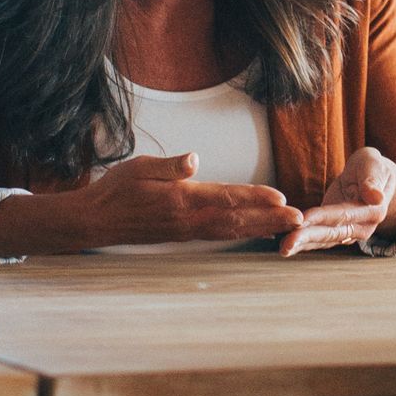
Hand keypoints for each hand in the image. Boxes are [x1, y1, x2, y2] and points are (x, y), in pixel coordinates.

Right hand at [72, 152, 302, 249]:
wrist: (95, 221)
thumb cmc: (115, 191)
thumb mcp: (138, 168)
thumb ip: (168, 166)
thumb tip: (194, 160)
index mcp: (180, 199)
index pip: (225, 197)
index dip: (255, 197)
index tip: (280, 197)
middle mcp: (187, 219)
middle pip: (236, 219)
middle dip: (270, 219)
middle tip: (300, 219)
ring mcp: (186, 230)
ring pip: (231, 231)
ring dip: (261, 228)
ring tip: (286, 226)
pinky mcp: (183, 235)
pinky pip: (219, 235)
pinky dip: (241, 233)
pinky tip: (255, 232)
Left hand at [278, 145, 395, 256]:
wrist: (371, 179)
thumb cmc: (371, 167)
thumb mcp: (373, 164)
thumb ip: (372, 179)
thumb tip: (376, 197)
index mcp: (372, 211)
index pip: (342, 214)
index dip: (321, 217)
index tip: (301, 219)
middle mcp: (361, 228)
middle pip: (330, 233)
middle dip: (306, 238)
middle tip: (285, 244)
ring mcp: (349, 234)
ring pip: (322, 240)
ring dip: (302, 245)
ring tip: (282, 249)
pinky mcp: (335, 233)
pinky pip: (318, 240)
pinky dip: (302, 244)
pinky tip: (286, 246)